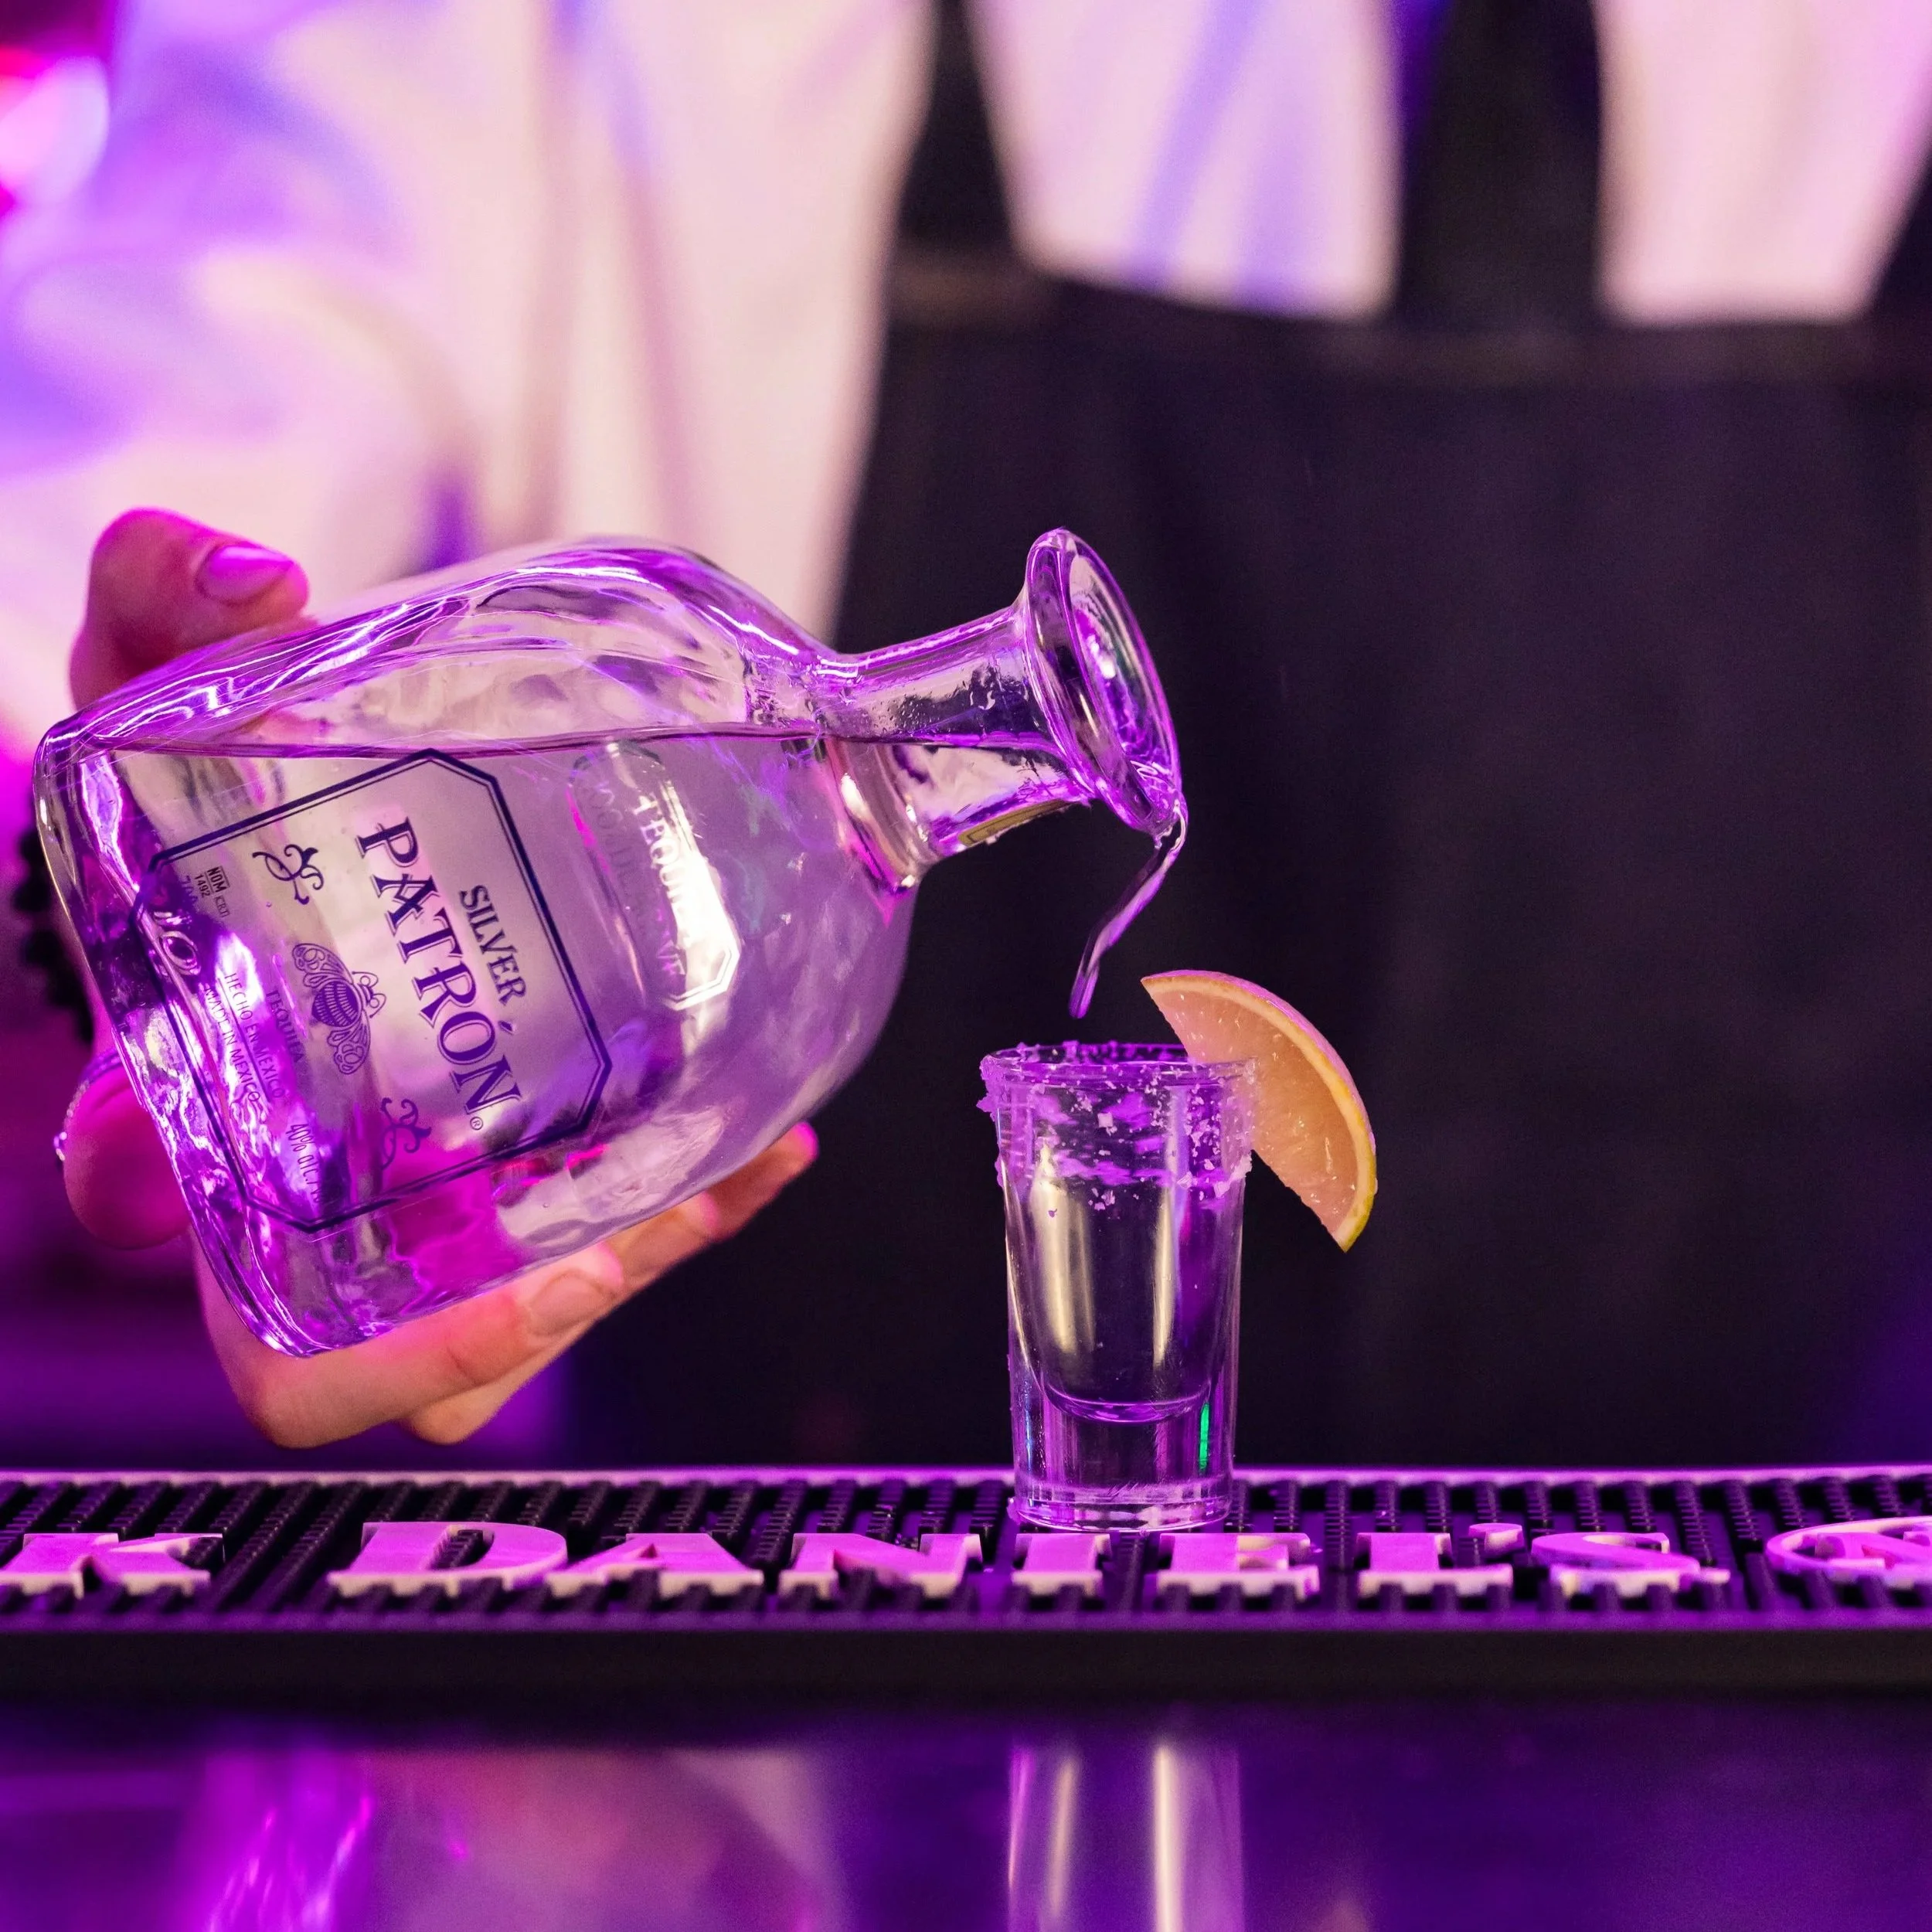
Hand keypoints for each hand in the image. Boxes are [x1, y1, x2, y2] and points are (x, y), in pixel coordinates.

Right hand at [57, 510, 816, 1445]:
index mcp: (212, 1151)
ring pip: (519, 1315)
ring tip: (733, 1168)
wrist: (241, 809)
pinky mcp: (503, 1146)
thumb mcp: (152, 695)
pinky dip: (686, 1195)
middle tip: (615, 1247)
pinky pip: (593, 1223)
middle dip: (513, 1328)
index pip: (267, 1325)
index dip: (367, 1336)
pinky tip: (769, 1137)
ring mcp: (416, 1187)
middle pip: (410, 1369)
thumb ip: (161, 611)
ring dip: (629, 1257)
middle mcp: (313, 1202)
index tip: (516, 1268)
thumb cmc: (176, 794)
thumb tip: (246, 578)